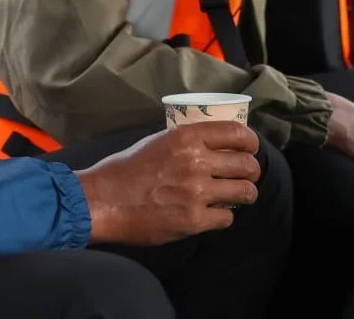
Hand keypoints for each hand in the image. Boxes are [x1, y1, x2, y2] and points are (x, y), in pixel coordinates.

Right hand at [76, 122, 260, 245]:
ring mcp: (197, 192)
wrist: (103, 200)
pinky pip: (227, 218)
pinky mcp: (194, 220)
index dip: (250, 142)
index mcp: (187, 137)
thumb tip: (212, 146)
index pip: (238, 133)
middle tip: (244, 176)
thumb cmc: (125, 169)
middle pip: (248, 165)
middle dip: (250, 171)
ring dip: (244, 194)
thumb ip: (186, 143)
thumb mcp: (157, 142)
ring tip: (236, 196)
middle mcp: (196, 162)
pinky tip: (211, 213)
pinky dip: (222, 216)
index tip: (250, 149)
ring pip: (245, 192)